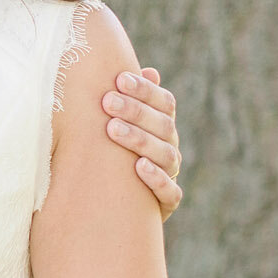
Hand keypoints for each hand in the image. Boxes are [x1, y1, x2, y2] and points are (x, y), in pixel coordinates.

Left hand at [103, 67, 181, 217]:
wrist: (112, 205)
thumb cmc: (111, 155)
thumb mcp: (116, 126)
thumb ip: (126, 101)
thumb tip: (149, 71)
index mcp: (163, 126)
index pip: (164, 102)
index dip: (144, 90)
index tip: (119, 79)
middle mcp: (170, 147)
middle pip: (163, 125)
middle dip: (135, 111)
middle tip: (107, 101)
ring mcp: (171, 174)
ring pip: (164, 155)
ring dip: (139, 140)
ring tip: (112, 129)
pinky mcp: (167, 202)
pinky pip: (169, 191)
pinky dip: (156, 178)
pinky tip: (138, 166)